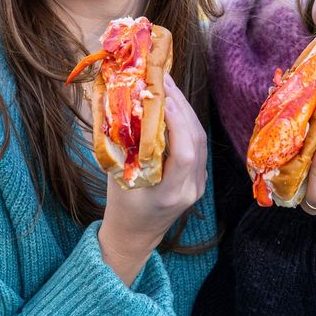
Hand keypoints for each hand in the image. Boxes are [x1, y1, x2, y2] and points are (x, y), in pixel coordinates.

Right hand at [99, 74, 206, 282]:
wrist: (135, 235)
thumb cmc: (121, 208)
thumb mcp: (116, 178)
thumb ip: (123, 145)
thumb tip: (121, 107)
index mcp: (170, 193)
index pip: (185, 153)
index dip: (178, 122)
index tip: (164, 97)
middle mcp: (190, 189)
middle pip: (196, 141)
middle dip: (182, 106)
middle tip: (164, 81)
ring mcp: (198, 184)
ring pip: (200, 140)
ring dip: (185, 111)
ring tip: (168, 87)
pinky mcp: (199, 178)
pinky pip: (197, 145)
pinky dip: (185, 123)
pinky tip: (172, 107)